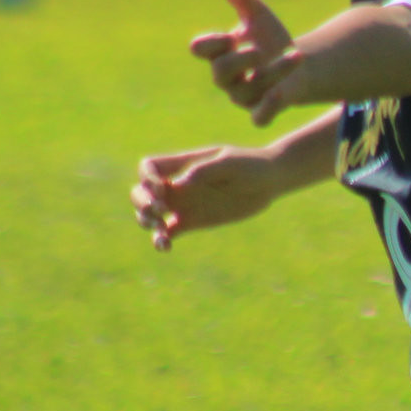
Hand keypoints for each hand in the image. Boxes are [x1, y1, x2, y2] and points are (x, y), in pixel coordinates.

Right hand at [129, 145, 280, 250]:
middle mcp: (178, 184)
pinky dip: (160, 240)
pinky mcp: (192, 222)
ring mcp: (183, 203)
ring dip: (146, 221)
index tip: (162, 188)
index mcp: (183, 165)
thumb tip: (178, 184)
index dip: (147, 178)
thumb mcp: (229, 163)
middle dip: (141, 201)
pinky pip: (168, 232)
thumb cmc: (250, 165)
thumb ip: (204, 170)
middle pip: (141, 191)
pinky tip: (165, 246)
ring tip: (160, 228)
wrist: (270, 181)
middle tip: (159, 210)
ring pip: (149, 214)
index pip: (149, 167)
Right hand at [191, 0, 306, 125]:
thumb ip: (243, 1)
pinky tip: (281, 92)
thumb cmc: (270, 38)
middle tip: (259, 49)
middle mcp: (227, 77)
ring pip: (245, 91)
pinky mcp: (263, 109)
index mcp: (220, 52)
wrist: (298, 64)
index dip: (211, 43)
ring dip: (272, 73)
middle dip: (239, 60)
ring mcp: (244, 95)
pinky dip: (267, 109)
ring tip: (296, 55)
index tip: (232, 35)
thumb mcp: (259, 17)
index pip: (200, 49)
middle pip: (221, 72)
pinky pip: (259, 118)